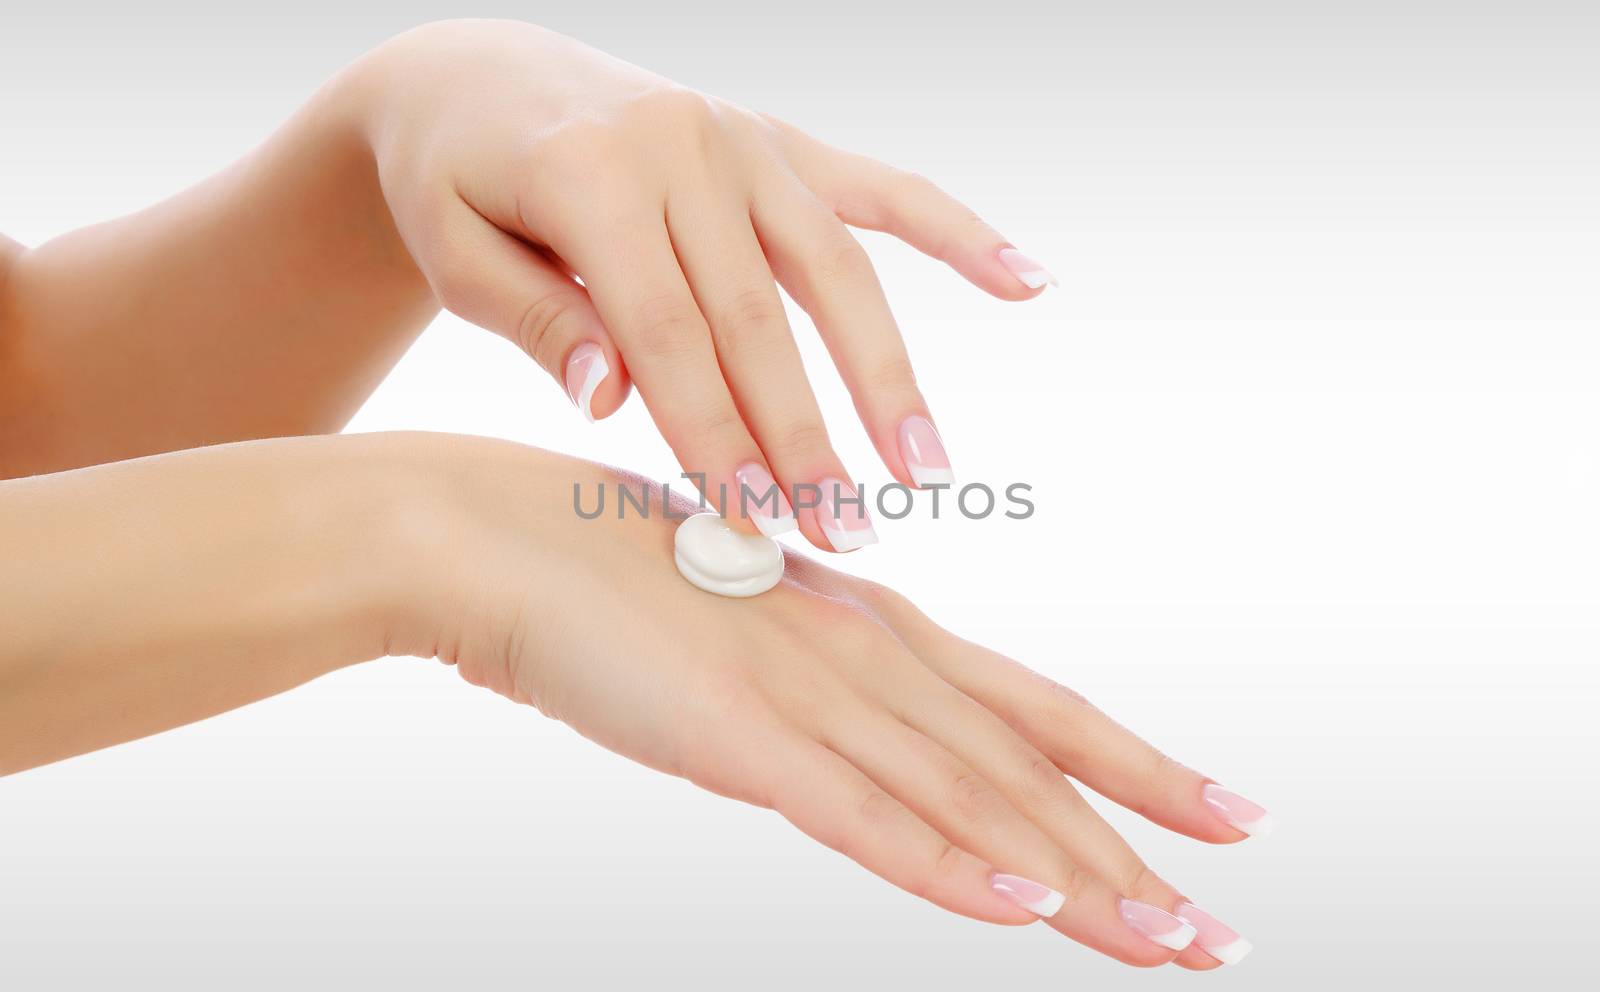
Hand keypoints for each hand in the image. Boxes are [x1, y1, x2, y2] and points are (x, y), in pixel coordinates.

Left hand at [349, 19, 1056, 549]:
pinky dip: (956, 232)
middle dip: (804, 435)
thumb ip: (535, 321)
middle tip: (846, 533)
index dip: (712, 435)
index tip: (754, 524)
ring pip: (835, 268)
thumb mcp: (455, 251)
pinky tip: (1028, 280)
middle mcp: (684, 146)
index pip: (667, 334)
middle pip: (759, 317)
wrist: (478, 78)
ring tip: (924, 464)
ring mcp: (742, 138)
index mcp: (592, 174)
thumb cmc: (455, 182)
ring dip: (886, 370)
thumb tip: (617, 398)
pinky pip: (881, 187)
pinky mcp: (778, 140)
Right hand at [396, 436, 1261, 968]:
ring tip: (1172, 943)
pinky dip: (950, 866)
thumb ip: (806, 682)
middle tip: (1228, 922)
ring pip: (972, 800)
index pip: (1033, 709)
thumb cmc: (602, 575)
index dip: (1134, 766)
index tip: (1220, 811)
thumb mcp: (738, 631)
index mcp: (869, 627)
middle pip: (1029, 765)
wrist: (494, 534)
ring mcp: (807, 694)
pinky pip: (862, 817)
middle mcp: (866, 656)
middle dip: (1139, 847)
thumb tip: (854, 733)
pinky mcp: (737, 736)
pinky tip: (1021, 910)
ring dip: (1077, 881)